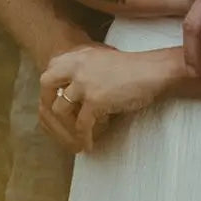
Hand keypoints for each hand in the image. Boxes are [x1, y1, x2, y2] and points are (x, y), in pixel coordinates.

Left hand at [39, 44, 176, 152]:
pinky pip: (80, 125)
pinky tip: (88, 145)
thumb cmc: (135, 69)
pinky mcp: (95, 100)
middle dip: (47, 102)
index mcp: (80, 54)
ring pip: (60, 109)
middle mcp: (78, 65)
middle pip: (47, 83)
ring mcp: (84, 83)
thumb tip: (70, 91)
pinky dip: (83, 138)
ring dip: (65, 127)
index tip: (56, 99)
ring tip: (75, 138)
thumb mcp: (104, 61)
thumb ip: (85, 70)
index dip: (50, 85)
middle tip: (56, 119)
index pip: (52, 67)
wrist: (154, 72)